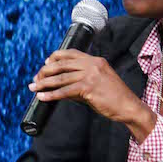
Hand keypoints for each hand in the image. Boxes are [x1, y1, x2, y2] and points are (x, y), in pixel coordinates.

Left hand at [29, 49, 151, 132]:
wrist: (129, 107)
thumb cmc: (113, 97)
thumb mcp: (96, 83)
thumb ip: (78, 81)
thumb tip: (58, 86)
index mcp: (95, 60)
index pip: (70, 53)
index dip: (55, 57)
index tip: (45, 64)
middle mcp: (92, 64)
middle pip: (62, 64)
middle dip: (45, 72)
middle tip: (35, 79)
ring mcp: (91, 75)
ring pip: (61, 77)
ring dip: (44, 83)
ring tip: (33, 87)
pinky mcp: (89, 88)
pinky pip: (65, 91)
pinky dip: (51, 94)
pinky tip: (42, 97)